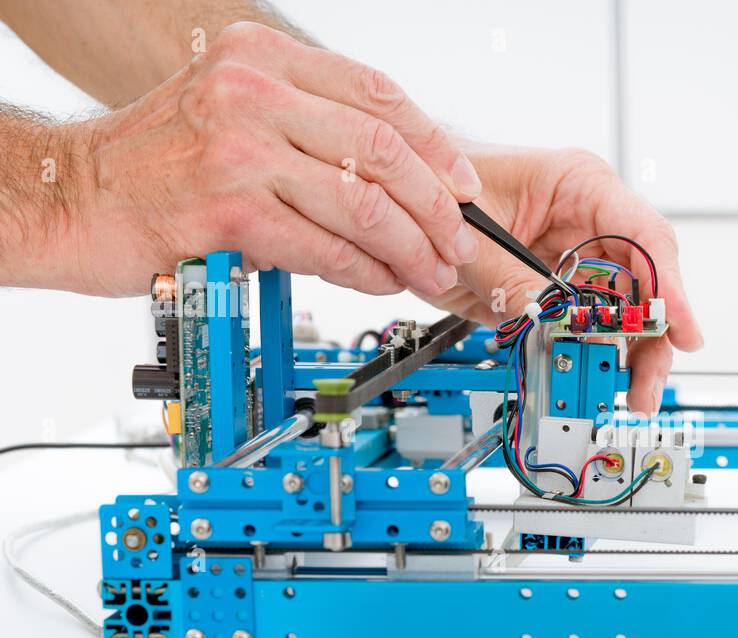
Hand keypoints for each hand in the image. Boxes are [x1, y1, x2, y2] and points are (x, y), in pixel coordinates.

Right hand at [54, 21, 480, 299]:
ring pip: (363, 200)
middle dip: (435, 204)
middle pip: (382, 146)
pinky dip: (366, 270)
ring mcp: (238, 147)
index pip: (377, 93)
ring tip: (428, 269)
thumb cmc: (156, 166)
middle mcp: (250, 89)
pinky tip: (380, 279)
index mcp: (260, 56)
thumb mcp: (231, 112)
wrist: (73, 198)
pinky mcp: (229, 209)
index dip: (435, 145)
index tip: (462, 184)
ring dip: (410, 246)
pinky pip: (326, 247)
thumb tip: (396, 170)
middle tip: (456, 239)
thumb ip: (305, 125)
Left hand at [428, 145, 702, 412]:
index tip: (680, 329)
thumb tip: (551, 320)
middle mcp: (588, 224)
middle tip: (649, 380)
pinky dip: (594, 356)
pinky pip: (589, 328)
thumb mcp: (469, 235)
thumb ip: (512, 279)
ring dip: (629, 355)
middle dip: (652, 336)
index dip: (669, 287)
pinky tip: (595, 378)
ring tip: (631, 392)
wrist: (405, 206)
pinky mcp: (557, 292)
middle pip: (643, 283)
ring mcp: (576, 260)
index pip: (643, 236)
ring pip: (623, 312)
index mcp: (578, 185)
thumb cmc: (437, 190)